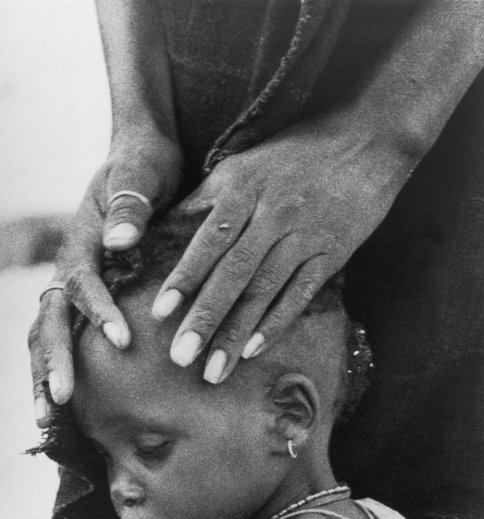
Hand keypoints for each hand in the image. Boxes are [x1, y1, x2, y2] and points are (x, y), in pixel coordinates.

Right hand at [29, 125, 182, 426]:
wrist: (139, 156)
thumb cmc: (144, 164)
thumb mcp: (141, 173)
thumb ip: (131, 204)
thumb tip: (118, 242)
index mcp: (83, 239)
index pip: (81, 281)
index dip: (98, 310)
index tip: (120, 340)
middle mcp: (70, 264)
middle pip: (51, 317)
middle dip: (53, 359)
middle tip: (58, 403)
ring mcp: (72, 281)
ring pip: (48, 331)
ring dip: (45, 372)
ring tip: (48, 419)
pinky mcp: (84, 293)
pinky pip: (63, 332)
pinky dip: (59, 364)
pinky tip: (65, 402)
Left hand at [151, 112, 414, 382]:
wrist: (366, 138)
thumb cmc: (295, 151)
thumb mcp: (243, 163)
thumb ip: (205, 198)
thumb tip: (164, 228)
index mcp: (243, 189)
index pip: (208, 242)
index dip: (183, 279)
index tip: (159, 314)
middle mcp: (272, 215)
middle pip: (233, 274)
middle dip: (205, 318)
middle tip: (180, 358)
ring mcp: (304, 236)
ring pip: (265, 291)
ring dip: (237, 333)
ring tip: (214, 371)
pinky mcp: (332, 252)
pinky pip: (301, 294)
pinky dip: (277, 323)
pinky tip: (254, 350)